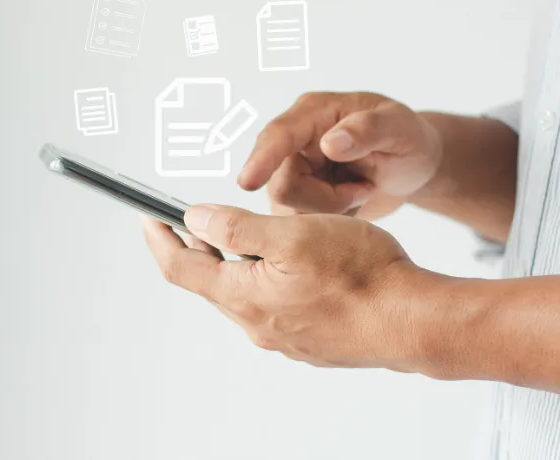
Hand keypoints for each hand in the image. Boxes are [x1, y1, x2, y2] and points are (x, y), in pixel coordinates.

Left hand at [142, 205, 426, 370]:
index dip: (160, 240)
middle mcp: (258, 324)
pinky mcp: (310, 341)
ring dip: (238, 265)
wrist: (411, 320)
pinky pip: (275, 309)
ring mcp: (285, 338)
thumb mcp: (291, 234)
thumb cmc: (361, 273)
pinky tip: (293, 267)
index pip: (182, 268)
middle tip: (196, 222)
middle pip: (213, 283)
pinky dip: (268, 282)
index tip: (148, 219)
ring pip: (247, 295)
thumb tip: (195, 218)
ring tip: (251, 237)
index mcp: (245, 296)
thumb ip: (236, 227)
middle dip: (201, 249)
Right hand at [237, 92, 442, 219]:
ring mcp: (293, 170)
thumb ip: (369, 130)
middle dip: (326, 199)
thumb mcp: (401, 129)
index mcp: (314, 113)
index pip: (278, 136)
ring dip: (330, 211)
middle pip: (282, 184)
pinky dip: (331, 221)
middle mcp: (295, 141)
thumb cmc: (409, 139)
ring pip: (289, 209)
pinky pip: (300, 224)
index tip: (248, 182)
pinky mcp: (298, 197)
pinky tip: (351, 203)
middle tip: (363, 189)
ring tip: (359, 192)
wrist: (413, 167)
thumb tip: (329, 144)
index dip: (262, 159)